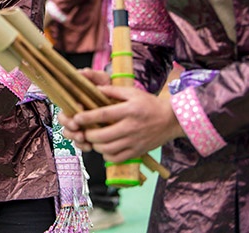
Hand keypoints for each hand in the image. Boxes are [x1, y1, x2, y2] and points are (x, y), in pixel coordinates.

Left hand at [59, 84, 183, 161]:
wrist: (171, 120)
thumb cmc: (150, 104)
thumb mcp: (133, 93)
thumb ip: (113, 91)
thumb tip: (95, 90)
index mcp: (129, 110)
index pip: (103, 114)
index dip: (87, 117)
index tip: (76, 118)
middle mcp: (131, 127)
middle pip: (103, 136)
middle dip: (89, 135)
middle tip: (84, 131)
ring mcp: (134, 141)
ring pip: (108, 149)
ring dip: (96, 146)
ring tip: (94, 140)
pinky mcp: (137, 152)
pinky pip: (118, 158)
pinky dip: (107, 156)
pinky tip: (105, 149)